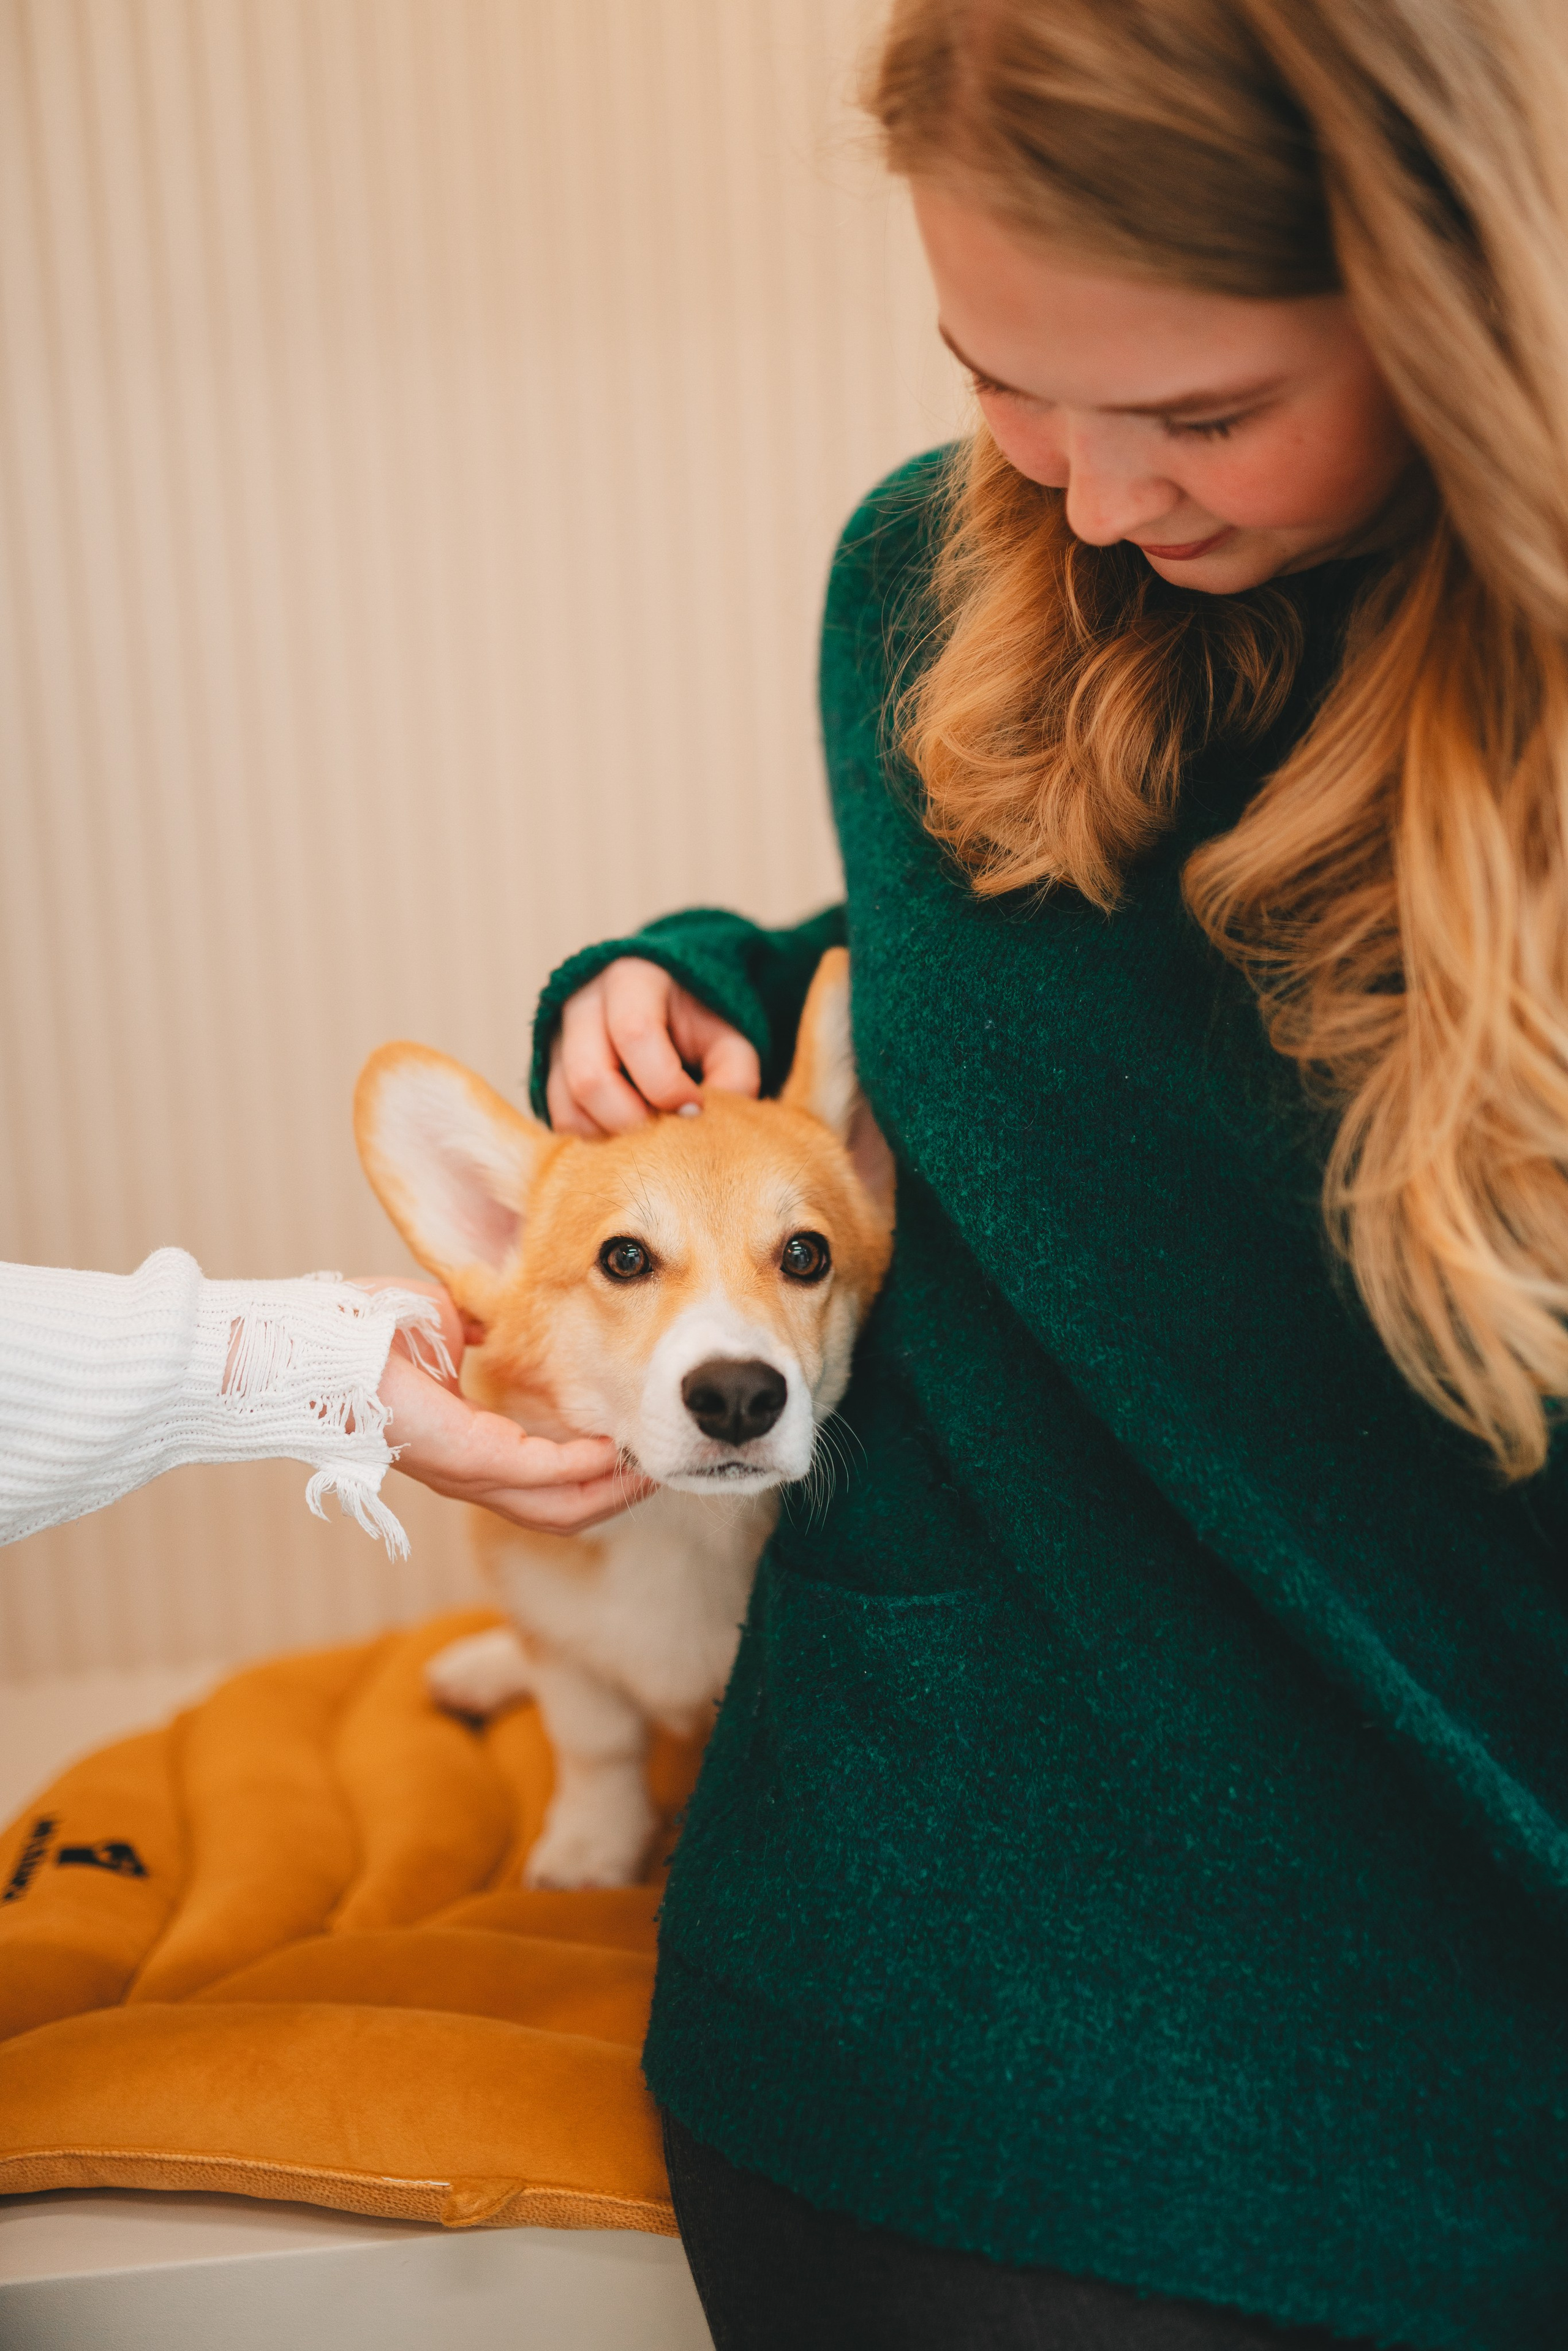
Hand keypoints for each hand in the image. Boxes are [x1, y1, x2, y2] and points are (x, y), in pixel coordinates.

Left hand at [351, 1276, 654, 1532]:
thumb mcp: (451, 1326)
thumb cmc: (366, 1332)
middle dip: (619, 1492)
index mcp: (468, 1450)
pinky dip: (584, 1465)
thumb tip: (522, 1311)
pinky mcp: (467, 1458)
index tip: (638, 1444)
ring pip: (561, 1506)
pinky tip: (615, 1448)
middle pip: (564, 1510)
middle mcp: (471, 1477)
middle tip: (663, 1464)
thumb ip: (495, 1329)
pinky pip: (542, 1474)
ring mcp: (469, 1474)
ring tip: (652, 1464)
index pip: (545, 1480)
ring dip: (613, 1488)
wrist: (318, 1342)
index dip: (596, 1472)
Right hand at [547, 957, 759, 1135]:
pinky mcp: (549, 1073)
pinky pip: (561, 1120)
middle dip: (635, 1121)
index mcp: (632, 980)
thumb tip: (710, 1122)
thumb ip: (734, 1072)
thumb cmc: (698, 1024)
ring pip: (568, 1106)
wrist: (664, 1009)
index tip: (695, 1108)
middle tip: (669, 1133)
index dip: (667, 1085)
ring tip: (651, 1133)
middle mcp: (582, 1005)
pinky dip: (595, 1140)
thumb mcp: (728, 1036)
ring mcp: (558, 1040)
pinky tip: (629, 1135)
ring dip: (613, 1135)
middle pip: (590, 1078)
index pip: (635, 1034)